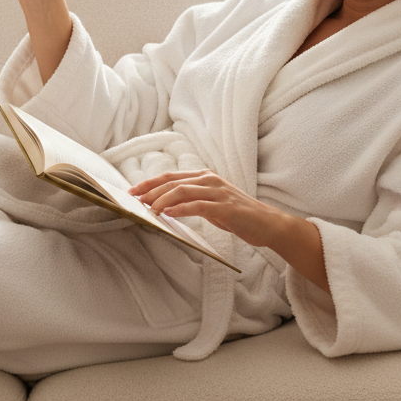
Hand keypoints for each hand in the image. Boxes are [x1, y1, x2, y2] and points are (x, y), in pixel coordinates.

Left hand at [129, 170, 288, 249]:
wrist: (268, 224)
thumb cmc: (238, 216)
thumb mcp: (211, 205)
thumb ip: (192, 202)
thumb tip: (164, 207)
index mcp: (205, 177)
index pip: (171, 177)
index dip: (150, 182)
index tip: (132, 191)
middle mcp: (210, 180)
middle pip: (172, 181)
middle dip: (149, 190)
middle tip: (132, 199)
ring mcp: (218, 192)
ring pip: (182, 191)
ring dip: (161, 199)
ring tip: (147, 209)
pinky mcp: (225, 207)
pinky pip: (198, 205)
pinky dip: (180, 209)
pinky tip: (168, 213)